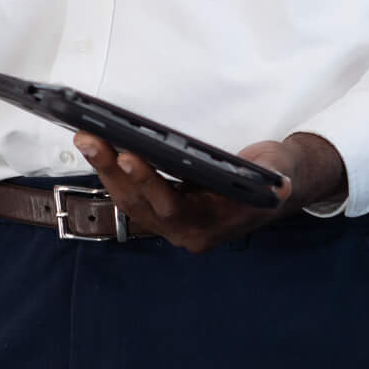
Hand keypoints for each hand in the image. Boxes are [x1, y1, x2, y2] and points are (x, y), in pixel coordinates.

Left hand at [71, 131, 347, 254]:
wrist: (273, 191)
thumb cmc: (274, 176)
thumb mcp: (282, 173)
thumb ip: (279, 180)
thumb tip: (283, 185)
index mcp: (212, 226)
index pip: (173, 208)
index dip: (149, 183)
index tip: (129, 155)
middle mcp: (186, 232)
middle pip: (140, 203)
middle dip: (113, 170)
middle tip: (90, 137)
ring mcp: (170, 224)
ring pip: (130, 200)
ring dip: (105, 169)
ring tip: (85, 136)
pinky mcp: (161, 211)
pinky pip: (130, 195)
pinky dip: (113, 171)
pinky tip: (97, 146)